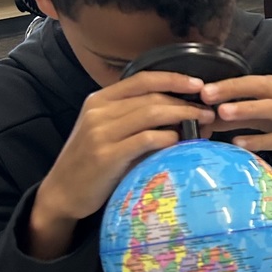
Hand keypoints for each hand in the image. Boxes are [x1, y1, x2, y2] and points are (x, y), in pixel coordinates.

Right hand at [28, 72, 214, 258]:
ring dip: (183, 116)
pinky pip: (145, 139)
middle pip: (152, 97)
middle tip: (209, 111)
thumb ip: (138, 120)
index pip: (143, 79)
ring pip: (152, 113)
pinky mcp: (106, 155)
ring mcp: (100, 132)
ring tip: (204, 123)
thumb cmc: (94, 162)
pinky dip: (168, 137)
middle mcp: (99, 111)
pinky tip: (180, 141)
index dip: (174, 79)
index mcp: (100, 100)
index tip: (199, 84)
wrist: (61, 193)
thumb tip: (185, 115)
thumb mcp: (110, 132)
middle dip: (186, 102)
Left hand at [199, 74, 271, 159]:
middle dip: (233, 89)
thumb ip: (244, 111)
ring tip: (223, 113)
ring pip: (271, 108)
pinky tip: (240, 143)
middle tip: (207, 95)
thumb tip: (209, 117)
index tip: (202, 89)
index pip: (252, 80)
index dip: (228, 84)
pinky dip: (258, 140)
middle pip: (260, 88)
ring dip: (246, 109)